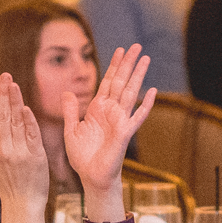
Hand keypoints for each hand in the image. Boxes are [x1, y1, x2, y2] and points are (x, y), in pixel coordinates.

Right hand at [0, 73, 49, 222]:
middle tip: (5, 76)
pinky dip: (29, 121)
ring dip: (15, 101)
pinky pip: (32, 134)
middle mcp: (4, 149)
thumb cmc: (3, 182)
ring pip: (17, 122)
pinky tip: (26, 108)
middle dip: (3, 94)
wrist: (22, 202)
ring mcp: (20, 152)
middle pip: (3, 116)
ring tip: (14, 84)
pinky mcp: (35, 156)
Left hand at [60, 43, 156, 194]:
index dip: (114, 65)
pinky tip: (153, 92)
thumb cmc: (82, 157)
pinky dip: (145, 105)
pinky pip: (137, 117)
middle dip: (128, 64)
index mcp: (98, 109)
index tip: (120, 50)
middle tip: (137, 46)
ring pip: (131, 92)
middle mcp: (111, 112)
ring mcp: (120, 121)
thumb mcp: (71, 130)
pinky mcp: (125, 133)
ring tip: (146, 59)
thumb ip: (70, 111)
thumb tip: (68, 92)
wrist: (91, 177)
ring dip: (138, 76)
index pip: (108, 82)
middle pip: (121, 81)